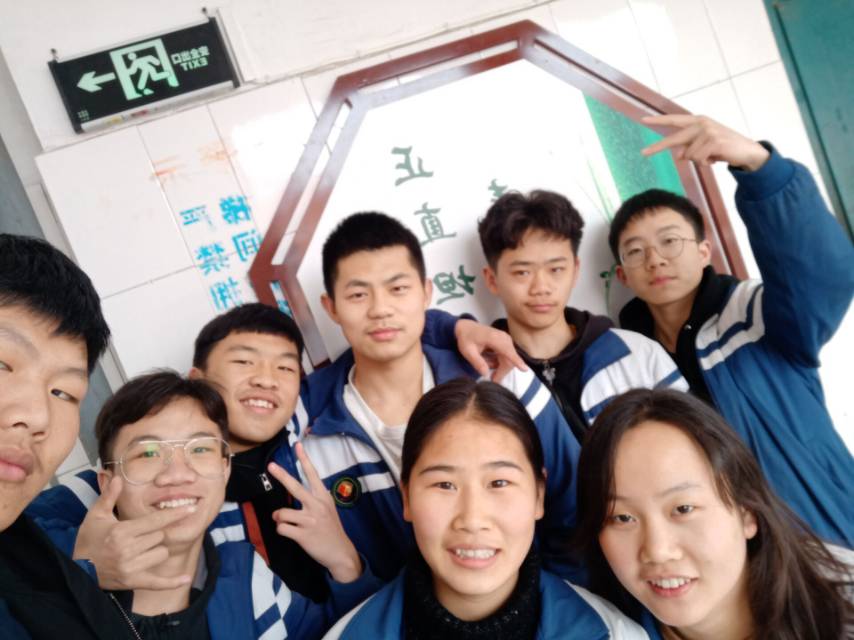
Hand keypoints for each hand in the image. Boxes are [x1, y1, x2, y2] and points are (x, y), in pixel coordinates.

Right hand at [73, 475, 195, 589]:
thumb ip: (109, 496)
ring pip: (161, 553)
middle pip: (160, 537)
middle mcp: (127, 549)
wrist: (78, 570)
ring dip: (156, 550)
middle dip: (155, 534)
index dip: (174, 514)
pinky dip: (171, 582)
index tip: (191, 509)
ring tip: (139, 550)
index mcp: (121, 531)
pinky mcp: (131, 582)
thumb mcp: (96, 516)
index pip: (155, 521)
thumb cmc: (88, 540)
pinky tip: (185, 579)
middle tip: (139, 536)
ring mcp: (130, 567)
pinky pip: (156, 582)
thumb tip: (118, 478)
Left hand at [268, 443, 360, 582]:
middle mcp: (316, 505)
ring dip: (279, 518)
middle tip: (270, 466)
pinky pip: (281, 528)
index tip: (297, 445)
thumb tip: (297, 491)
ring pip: (281, 513)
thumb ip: (314, 499)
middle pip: (294, 486)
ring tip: (286, 522)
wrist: (340, 552)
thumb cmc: (331, 529)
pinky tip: (291, 533)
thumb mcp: (328, 509)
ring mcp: (310, 520)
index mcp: (323, 497)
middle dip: (281, 475)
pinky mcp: (303, 534)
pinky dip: (282, 531)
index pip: (312, 474)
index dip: (304, 459)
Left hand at [454, 318, 527, 381]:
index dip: (516, 361)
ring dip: (499, 367)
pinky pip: (507, 356)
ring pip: (509, 359)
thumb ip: (477, 363)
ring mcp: (506, 340)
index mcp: (494, 338)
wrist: (467, 327)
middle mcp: (504, 338)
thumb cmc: (466, 338)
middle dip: (502, 372)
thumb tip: (486, 374)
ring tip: (485, 364)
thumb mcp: (468, 352)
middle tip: (492, 380)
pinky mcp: (506, 342)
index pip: (508, 351)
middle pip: (509, 359)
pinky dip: (499, 362)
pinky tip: (488, 359)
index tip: (524, 369)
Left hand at [641, 114, 769, 170]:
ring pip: (688, 154)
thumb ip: (689, 149)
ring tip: (711, 157)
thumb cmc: (723, 149)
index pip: (675, 120)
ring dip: (698, 160)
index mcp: (698, 121)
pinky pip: (698, 159)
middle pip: (675, 138)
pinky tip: (716, 159)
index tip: (642, 120)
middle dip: (658, 147)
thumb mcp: (703, 148)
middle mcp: (701, 123)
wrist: (747, 151)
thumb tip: (679, 155)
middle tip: (643, 153)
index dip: (659, 120)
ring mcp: (708, 131)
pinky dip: (705, 163)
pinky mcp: (714, 141)